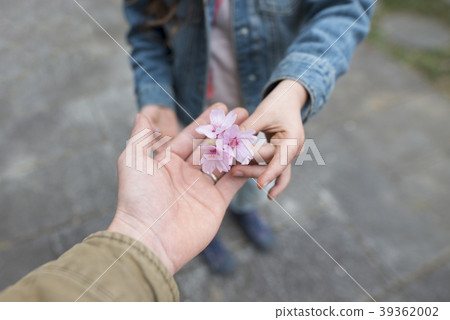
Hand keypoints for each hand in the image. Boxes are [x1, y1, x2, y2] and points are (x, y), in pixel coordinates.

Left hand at [108, 104, 248, 273]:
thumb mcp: (134, 161)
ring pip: (224, 162)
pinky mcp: (216, 204)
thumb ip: (141, 136)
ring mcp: (202, 189)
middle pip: (211, 147)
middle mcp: (186, 174)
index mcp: (168, 162)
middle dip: (226, 131)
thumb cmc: (138, 198)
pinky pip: (233, 183)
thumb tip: (142, 113)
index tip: (222, 108)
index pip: (191, 137)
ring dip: (238, 147)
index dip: (206, 122)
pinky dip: (243, 170)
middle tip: (244, 113)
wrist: (149, 239)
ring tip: (253, 131)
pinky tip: (253, 155)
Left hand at [232, 79, 307, 199]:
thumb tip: (229, 143)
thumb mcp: (262, 113)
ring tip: (234, 173)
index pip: (280, 160)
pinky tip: (269, 195)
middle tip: (231, 170)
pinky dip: (268, 178)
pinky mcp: (281, 156)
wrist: (289, 99)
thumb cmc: (277, 103)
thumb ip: (248, 129)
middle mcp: (293, 150)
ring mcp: (288, 155)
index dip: (269, 172)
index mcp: (293, 140)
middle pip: (272, 166)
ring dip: (254, 173)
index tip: (260, 185)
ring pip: (273, 171)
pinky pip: (275, 170)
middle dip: (252, 169)